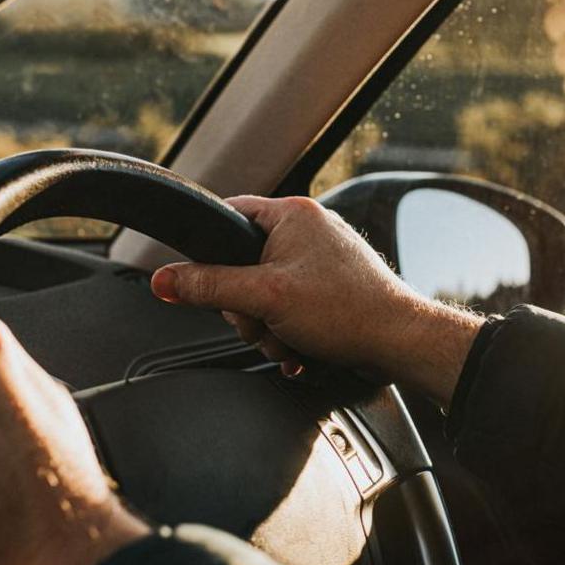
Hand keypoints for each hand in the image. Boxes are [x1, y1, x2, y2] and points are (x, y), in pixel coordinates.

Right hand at [150, 196, 482, 402]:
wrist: (399, 343)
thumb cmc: (348, 310)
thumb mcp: (264, 298)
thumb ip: (209, 287)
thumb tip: (164, 280)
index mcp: (292, 214)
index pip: (229, 215)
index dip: (211, 251)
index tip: (206, 280)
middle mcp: (308, 231)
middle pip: (242, 267)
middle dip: (248, 309)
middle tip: (264, 323)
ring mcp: (321, 261)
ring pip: (265, 295)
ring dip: (269, 329)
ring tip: (290, 341)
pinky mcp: (331, 290)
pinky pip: (290, 309)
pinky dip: (289, 334)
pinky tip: (300, 350)